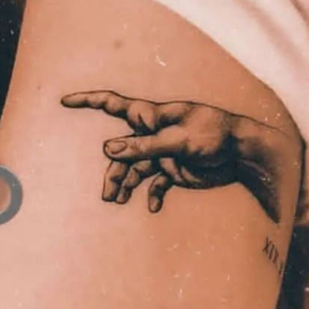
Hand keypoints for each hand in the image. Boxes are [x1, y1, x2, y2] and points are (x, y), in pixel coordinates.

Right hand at [61, 90, 289, 221]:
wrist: (243, 154)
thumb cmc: (214, 135)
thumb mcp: (178, 140)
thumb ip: (143, 146)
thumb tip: (107, 148)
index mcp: (152, 117)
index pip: (114, 105)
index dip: (89, 101)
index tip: (65, 101)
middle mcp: (153, 134)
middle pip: (121, 152)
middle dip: (113, 172)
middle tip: (109, 196)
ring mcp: (162, 153)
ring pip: (134, 170)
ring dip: (125, 185)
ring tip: (118, 201)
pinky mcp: (173, 170)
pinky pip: (154, 184)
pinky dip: (150, 195)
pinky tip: (151, 207)